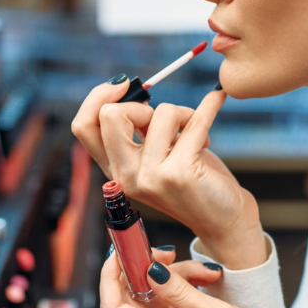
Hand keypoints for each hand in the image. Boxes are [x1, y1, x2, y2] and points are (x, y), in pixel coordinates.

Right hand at [71, 81, 265, 268]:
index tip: (123, 84)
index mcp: (116, 170)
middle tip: (166, 120)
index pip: (83, 127)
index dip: (97, 97)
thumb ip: (140, 132)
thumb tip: (131, 89)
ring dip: (184, 113)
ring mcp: (151, 177)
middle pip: (110, 115)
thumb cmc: (194, 182)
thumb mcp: (157, 157)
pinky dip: (209, 105)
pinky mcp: (179, 173)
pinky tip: (217, 98)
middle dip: (141, 104)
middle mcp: (126, 176)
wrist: (225, 222)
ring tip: (196, 133)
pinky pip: (194, 121)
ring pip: (161, 112)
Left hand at [100, 246, 284, 307]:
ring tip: (206, 272)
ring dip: (175, 275)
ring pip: (153, 294)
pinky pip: (168, 300)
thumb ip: (180, 292)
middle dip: (146, 268)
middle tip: (167, 252)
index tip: (120, 251)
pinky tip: (204, 280)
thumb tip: (149, 270)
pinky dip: (183, 285)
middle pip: (132, 297)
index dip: (110, 278)